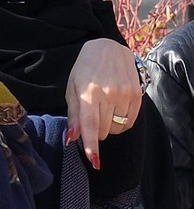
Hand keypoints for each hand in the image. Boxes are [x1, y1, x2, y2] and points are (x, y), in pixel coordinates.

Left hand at [65, 38, 140, 168]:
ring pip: (117, 128)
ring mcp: (126, 94)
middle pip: (103, 131)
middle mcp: (109, 94)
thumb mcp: (72, 88)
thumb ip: (73, 115)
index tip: (94, 160)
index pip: (90, 124)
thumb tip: (72, 138)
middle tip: (92, 117)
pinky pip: (129, 122)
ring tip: (104, 110)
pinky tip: (116, 110)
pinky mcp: (137, 94)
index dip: (91, 144)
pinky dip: (121, 123)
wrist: (108, 48)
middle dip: (95, 132)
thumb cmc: (85, 70)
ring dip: (109, 127)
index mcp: (89, 93)